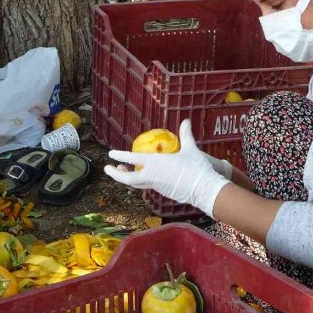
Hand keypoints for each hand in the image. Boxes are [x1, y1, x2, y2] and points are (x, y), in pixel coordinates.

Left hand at [105, 119, 230, 217]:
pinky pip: (147, 186)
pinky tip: (143, 175)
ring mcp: (156, 186)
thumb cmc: (196, 168)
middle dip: (116, 174)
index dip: (121, 155)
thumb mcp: (191, 149)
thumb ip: (186, 135)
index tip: (111, 153)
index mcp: (156, 163)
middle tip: (108, 168)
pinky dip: (140, 180)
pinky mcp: (163, 191)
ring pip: (137, 184)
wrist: (204, 189)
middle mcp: (152, 176)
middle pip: (128, 179)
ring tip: (122, 171)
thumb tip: (186, 120)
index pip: (133, 158)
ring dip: (127, 178)